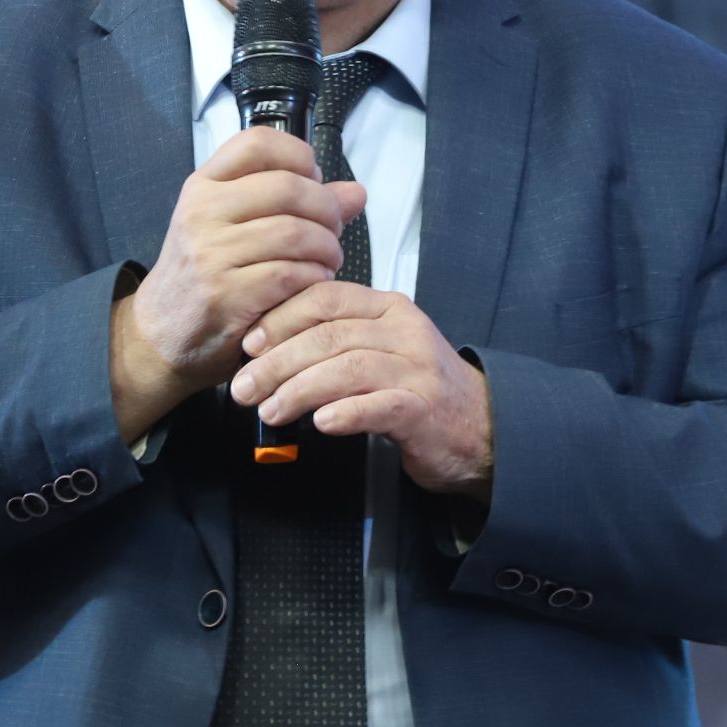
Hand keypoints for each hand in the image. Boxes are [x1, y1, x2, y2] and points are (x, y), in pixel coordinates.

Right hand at [111, 129, 366, 439]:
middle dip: (326, 208)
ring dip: (327, 248)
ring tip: (328, 259)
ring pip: (296, 233)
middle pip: (289, 187)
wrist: (161, 333)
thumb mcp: (235, 226)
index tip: (314, 179)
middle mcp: (202, 212)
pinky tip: (314, 282)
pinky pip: (290, 275)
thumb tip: (356, 192)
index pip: (257, 143)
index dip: (299, 155)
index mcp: (204, 185)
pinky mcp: (224, 295)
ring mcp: (210, 253)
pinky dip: (314, 277)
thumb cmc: (206, 273)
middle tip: (333, 228)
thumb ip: (297, 205)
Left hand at [230, 281, 493, 500]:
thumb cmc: (420, 390)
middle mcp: (404, 332)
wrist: (481, 427)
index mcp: (388, 310)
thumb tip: (268, 348)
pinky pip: (379, 406)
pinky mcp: (424, 409)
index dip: (281, 319)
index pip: (325, 299)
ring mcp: (417, 370)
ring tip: (270, 410)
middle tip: (245, 387)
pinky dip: (345, 413)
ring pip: (348, 368)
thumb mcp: (380, 349)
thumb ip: (335, 341)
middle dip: (277, 361)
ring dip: (300, 389)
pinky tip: (320, 422)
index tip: (249, 343)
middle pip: (329, 336)